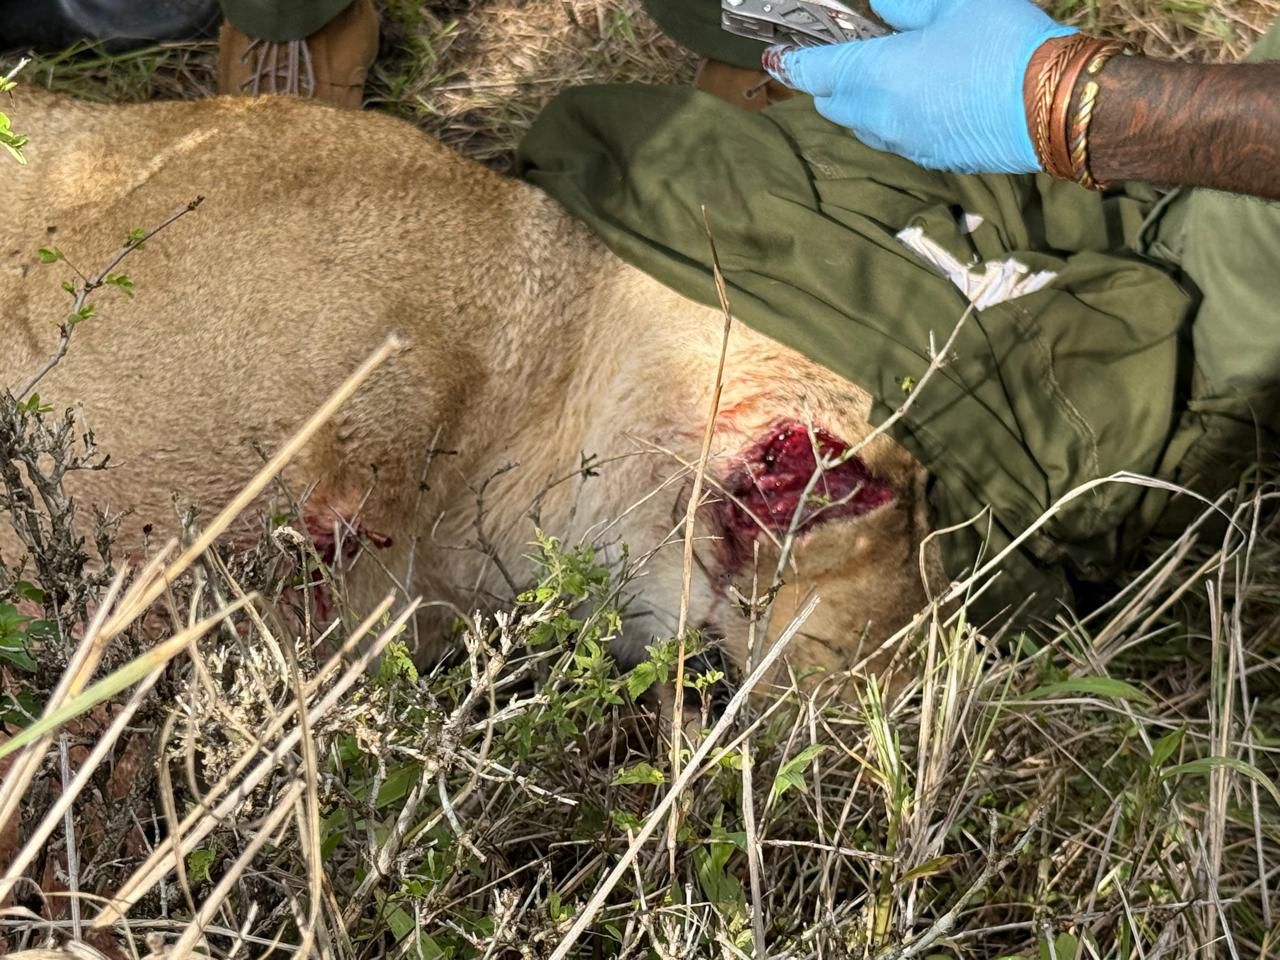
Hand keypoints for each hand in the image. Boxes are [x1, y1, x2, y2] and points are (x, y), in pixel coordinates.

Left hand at [761, 0, 1076, 173]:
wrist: (1059, 106)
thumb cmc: (1004, 44)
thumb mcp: (953, 3)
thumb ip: (906, 6)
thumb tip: (880, 9)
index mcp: (876, 78)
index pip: (815, 73)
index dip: (791, 62)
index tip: (776, 56)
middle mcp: (883, 120)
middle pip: (833, 106)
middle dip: (828, 82)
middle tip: (844, 53)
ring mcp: (908, 145)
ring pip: (863, 127)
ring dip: (861, 104)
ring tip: (884, 74)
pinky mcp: (935, 159)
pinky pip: (896, 139)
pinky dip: (892, 119)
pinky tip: (920, 97)